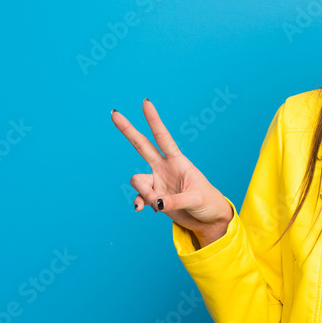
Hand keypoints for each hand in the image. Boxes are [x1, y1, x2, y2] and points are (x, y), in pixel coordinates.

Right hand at [111, 99, 232, 240]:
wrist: (207, 219)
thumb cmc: (207, 203)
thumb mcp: (196, 199)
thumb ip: (174, 200)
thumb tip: (155, 203)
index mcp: (178, 161)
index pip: (163, 137)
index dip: (154, 120)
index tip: (146, 102)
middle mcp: (164, 168)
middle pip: (142, 145)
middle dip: (128, 130)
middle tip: (114, 114)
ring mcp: (157, 182)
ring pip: (137, 180)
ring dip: (145, 193)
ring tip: (160, 204)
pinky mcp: (154, 197)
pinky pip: (138, 197)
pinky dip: (139, 203)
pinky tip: (143, 209)